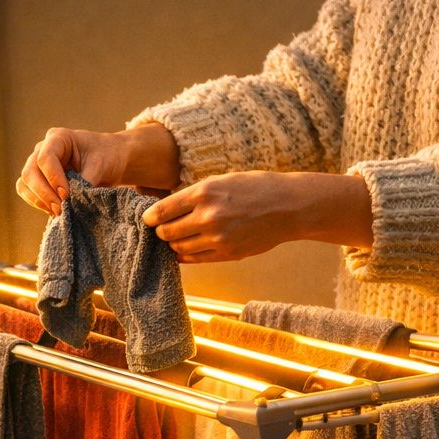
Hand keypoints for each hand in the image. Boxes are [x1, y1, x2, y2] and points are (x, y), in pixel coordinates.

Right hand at [16, 124, 179, 214]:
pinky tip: (53, 211)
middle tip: (61, 209)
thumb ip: (83, 182)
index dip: (53, 179)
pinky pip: (27, 192)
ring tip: (58, 212)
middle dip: (44, 193)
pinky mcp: (38, 180)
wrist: (110, 161)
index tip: (67, 195)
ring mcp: (37, 164)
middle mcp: (43, 149)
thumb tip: (70, 203)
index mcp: (59, 138)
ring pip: (24, 183)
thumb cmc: (107, 156)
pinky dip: (37, 203)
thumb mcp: (100, 166)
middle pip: (30, 172)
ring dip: (38, 200)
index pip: (45, 158)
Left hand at [145, 171, 372, 262]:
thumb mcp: (223, 179)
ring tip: (179, 236)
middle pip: (166, 232)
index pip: (162, 211)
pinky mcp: (227, 254)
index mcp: (205, 192)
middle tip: (162, 228)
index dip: (150, 217)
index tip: (148, 219)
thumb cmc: (255, 188)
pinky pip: (194, 259)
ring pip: (178, 248)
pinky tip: (187, 248)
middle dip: (161, 231)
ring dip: (174, 244)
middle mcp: (208, 216)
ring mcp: (218, 238)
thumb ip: (194, 194)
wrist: (290, 206)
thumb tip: (165, 209)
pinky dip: (185, 255)